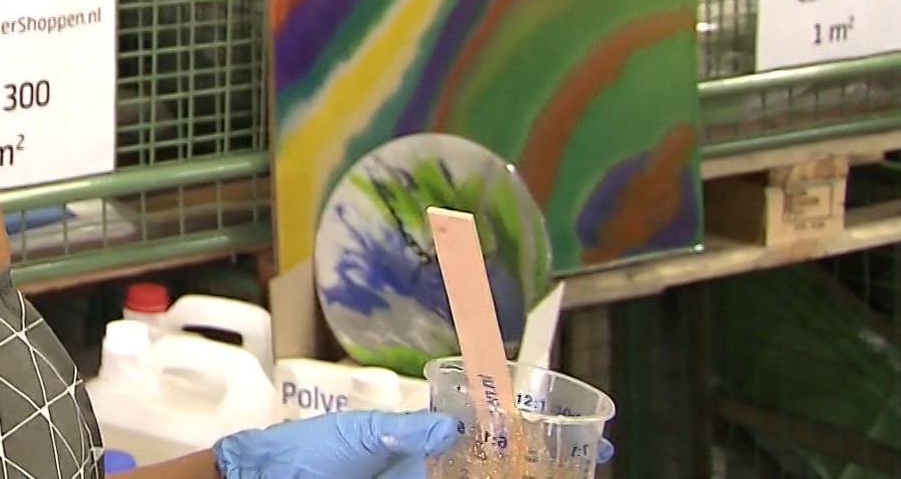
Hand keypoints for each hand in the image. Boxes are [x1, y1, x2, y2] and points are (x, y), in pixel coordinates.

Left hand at [212, 410, 615, 478]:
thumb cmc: (305, 455)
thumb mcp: (356, 434)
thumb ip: (405, 431)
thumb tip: (452, 427)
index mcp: (427, 443)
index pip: (493, 436)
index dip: (537, 435)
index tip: (590, 434)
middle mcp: (434, 469)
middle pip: (502, 466)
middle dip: (545, 464)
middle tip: (595, 461)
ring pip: (482, 476)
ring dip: (525, 472)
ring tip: (571, 474)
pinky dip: (484, 476)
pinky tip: (526, 478)